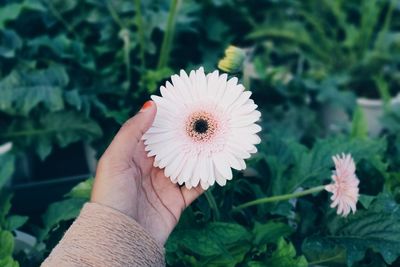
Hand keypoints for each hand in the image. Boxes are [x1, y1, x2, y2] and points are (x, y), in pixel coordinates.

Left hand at [91, 101, 202, 244]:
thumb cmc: (111, 197)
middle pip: (174, 147)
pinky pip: (195, 186)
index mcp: (135, 156)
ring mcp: (165, 184)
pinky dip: (207, 177)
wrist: (120, 239)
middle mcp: (151, 168)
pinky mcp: (177, 201)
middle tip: (206, 119)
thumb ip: (132, 132)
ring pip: (188, 164)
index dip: (168, 119)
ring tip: (216, 139)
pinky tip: (217, 166)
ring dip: (201, 154)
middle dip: (188, 135)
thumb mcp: (115, 160)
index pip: (154, 133)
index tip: (185, 104)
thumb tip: (151, 105)